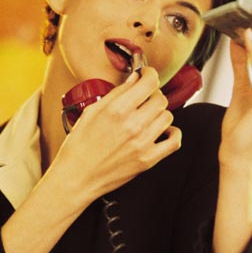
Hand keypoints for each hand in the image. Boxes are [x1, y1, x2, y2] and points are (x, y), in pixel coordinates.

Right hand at [49, 67, 181, 201]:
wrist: (76, 177)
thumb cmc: (79, 146)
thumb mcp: (91, 112)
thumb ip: (116, 94)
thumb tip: (134, 80)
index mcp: (117, 110)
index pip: (149, 83)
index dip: (150, 75)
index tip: (147, 76)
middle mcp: (133, 125)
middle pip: (160, 99)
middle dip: (153, 95)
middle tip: (144, 98)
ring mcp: (143, 143)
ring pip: (168, 116)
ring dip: (159, 113)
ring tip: (148, 117)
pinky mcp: (148, 160)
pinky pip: (174, 141)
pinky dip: (172, 133)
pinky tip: (162, 132)